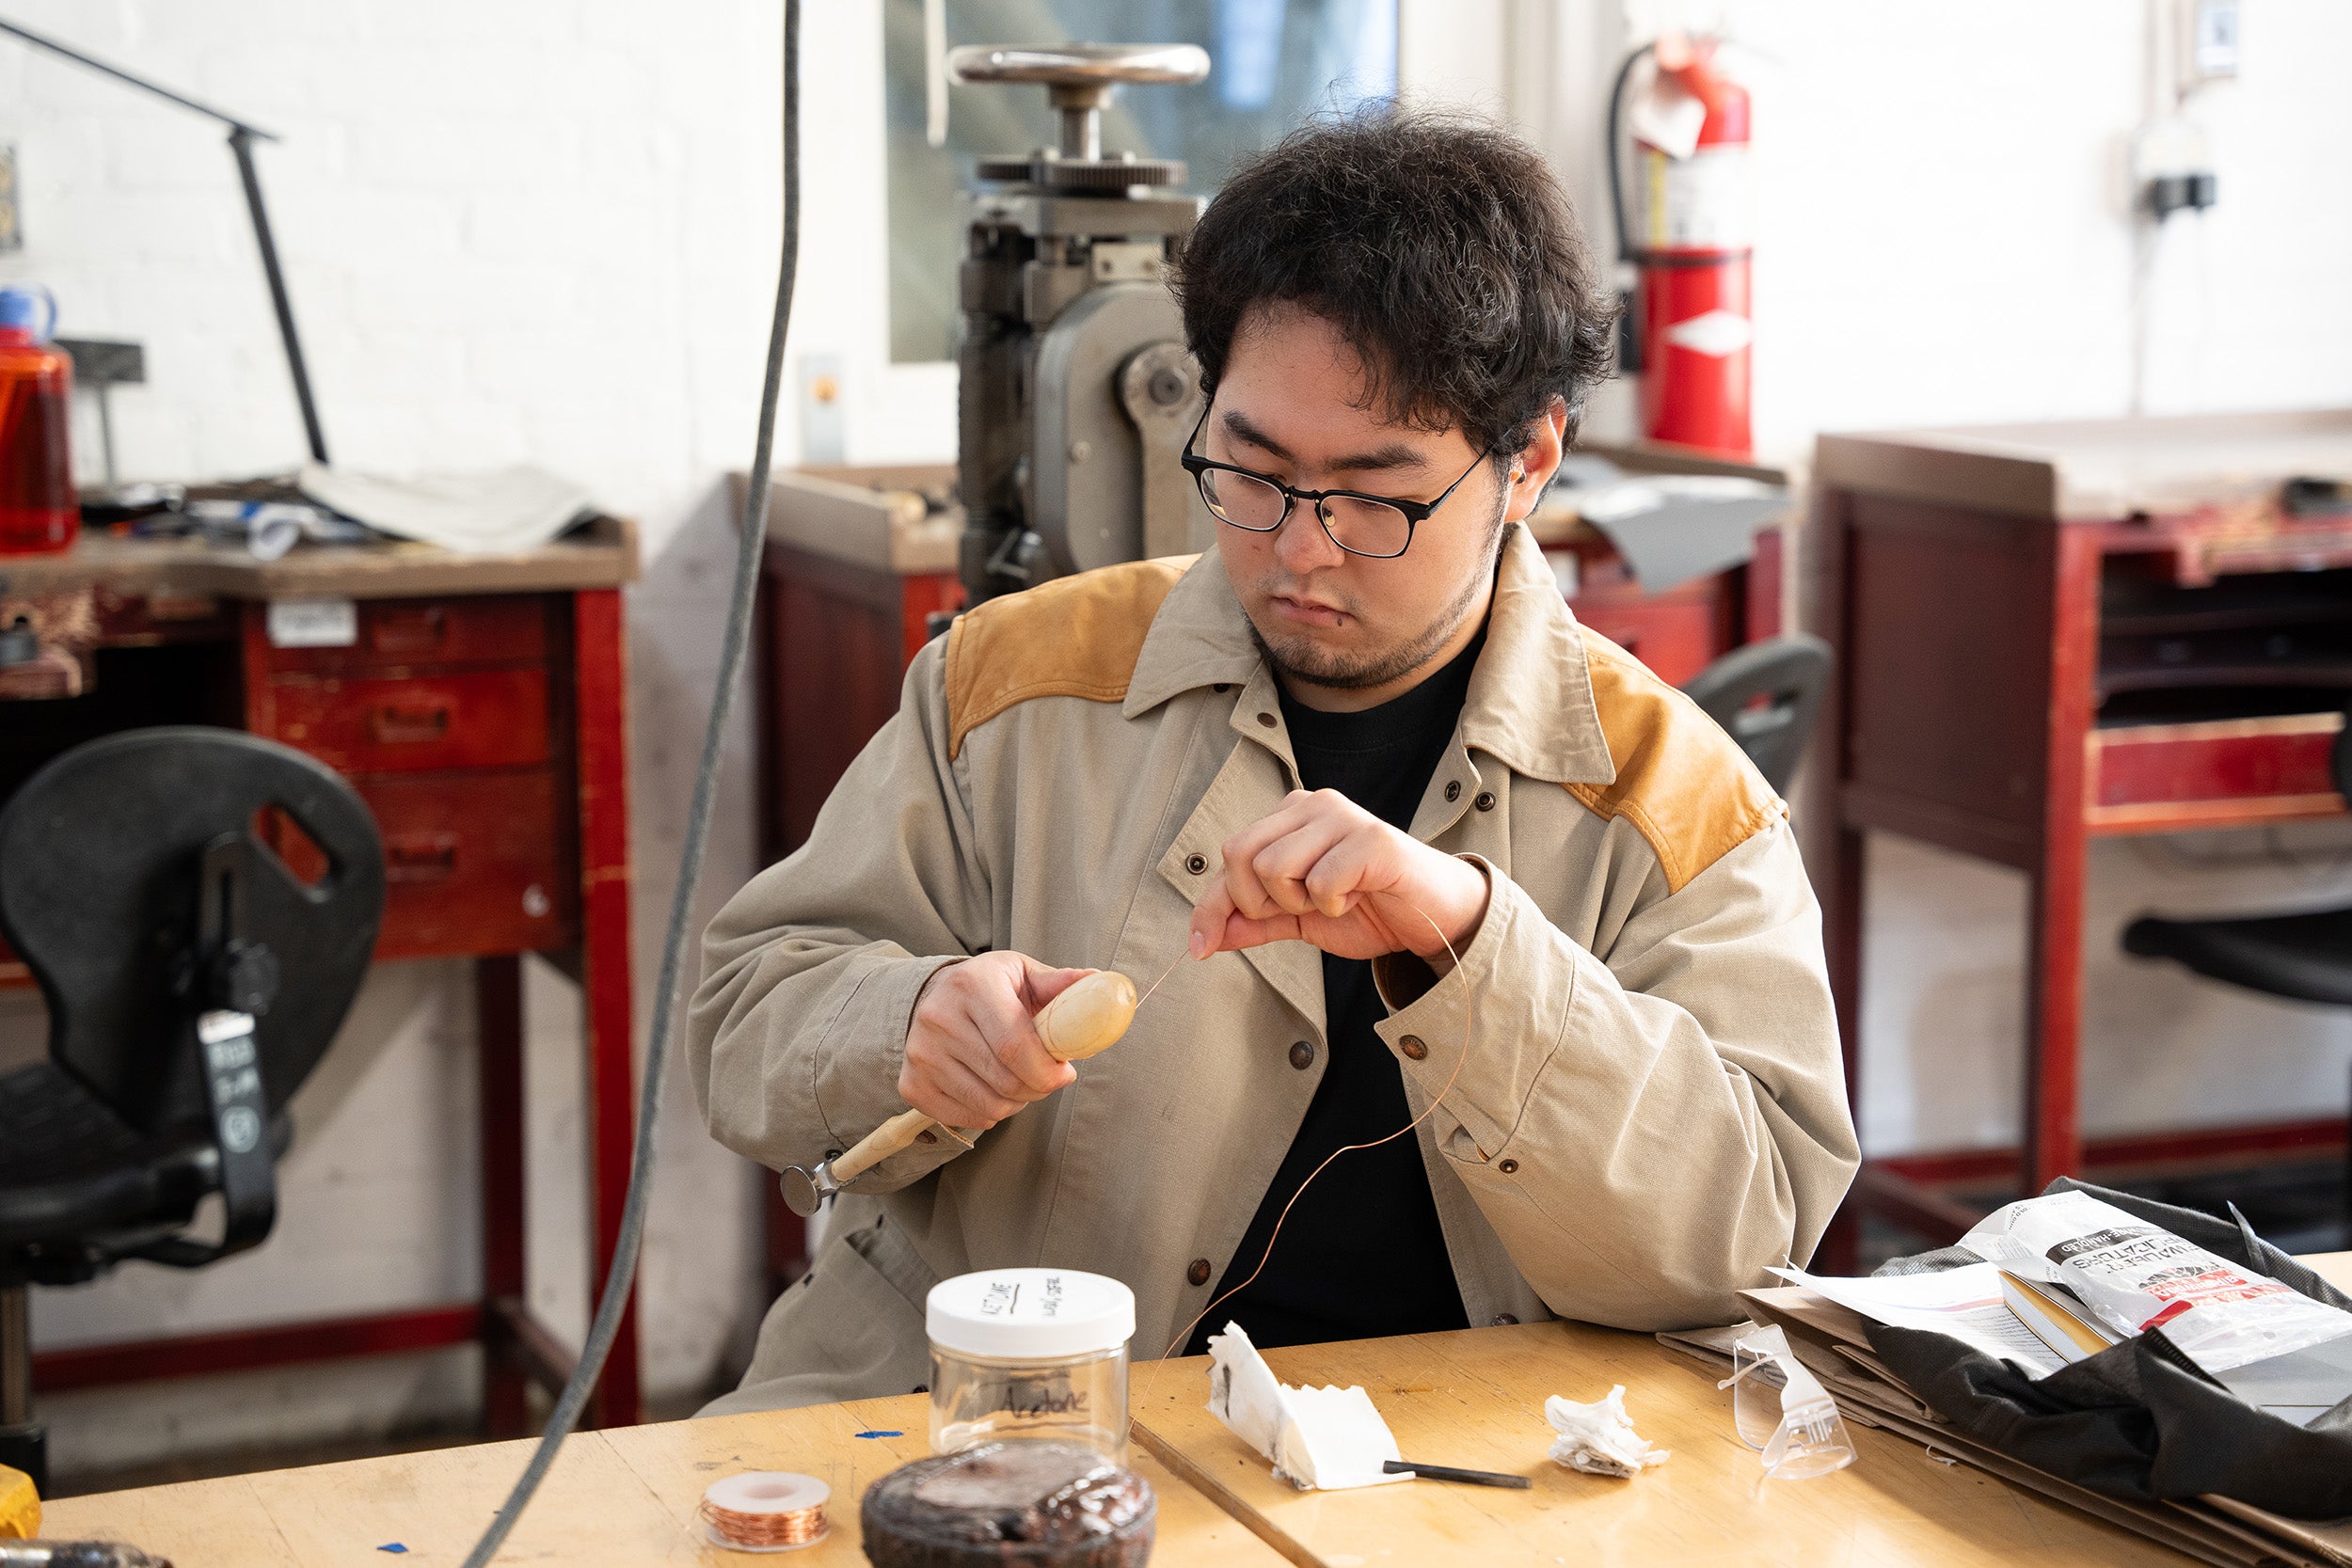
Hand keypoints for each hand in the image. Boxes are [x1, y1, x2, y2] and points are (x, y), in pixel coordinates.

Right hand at [900, 952, 1092, 1128]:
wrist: (933, 994)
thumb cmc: (989, 986)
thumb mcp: (1022, 973)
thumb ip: (1060, 984)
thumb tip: (1099, 982)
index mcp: (974, 985)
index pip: (1015, 1046)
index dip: (1048, 1070)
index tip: (1065, 1073)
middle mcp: (939, 1018)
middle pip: (1005, 1081)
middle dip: (1038, 1088)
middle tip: (1046, 1077)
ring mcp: (921, 1054)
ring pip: (988, 1105)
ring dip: (1016, 1102)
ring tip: (1018, 1080)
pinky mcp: (912, 1083)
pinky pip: (965, 1117)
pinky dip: (988, 1113)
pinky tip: (991, 1088)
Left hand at [1188, 789, 1489, 966]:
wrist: (1434, 918)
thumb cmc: (1370, 909)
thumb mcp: (1299, 920)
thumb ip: (1253, 922)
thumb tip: (1204, 938)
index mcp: (1291, 816)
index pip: (1230, 856)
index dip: (1211, 905)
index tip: (1200, 946)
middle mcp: (1313, 805)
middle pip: (1240, 854)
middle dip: (1258, 901)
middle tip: (1299, 911)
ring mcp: (1343, 817)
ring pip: (1274, 866)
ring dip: (1299, 903)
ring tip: (1333, 901)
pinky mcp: (1371, 840)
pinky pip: (1320, 881)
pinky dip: (1332, 905)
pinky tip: (1357, 898)